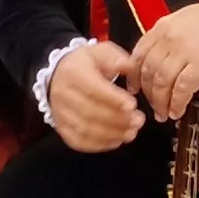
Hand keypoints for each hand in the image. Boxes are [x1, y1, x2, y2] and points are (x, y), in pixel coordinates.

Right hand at [44, 38, 149, 153]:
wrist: (59, 74)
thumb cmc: (87, 64)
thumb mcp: (102, 52)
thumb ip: (119, 59)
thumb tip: (130, 68)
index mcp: (73, 72)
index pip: (92, 88)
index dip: (113, 99)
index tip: (132, 105)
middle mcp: (62, 93)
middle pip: (90, 112)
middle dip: (117, 119)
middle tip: (139, 121)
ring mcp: (59, 112)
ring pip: (85, 129)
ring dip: (111, 134)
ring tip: (132, 132)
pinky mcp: (61, 127)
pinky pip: (78, 141)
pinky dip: (99, 145)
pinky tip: (116, 141)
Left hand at [127, 0, 198, 120]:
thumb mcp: (188, 19)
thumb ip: (171, 36)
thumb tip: (161, 57)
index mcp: (164, 26)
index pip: (139, 54)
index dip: (134, 75)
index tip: (135, 88)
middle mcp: (169, 37)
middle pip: (148, 71)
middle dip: (148, 93)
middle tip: (153, 106)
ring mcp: (184, 50)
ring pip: (161, 82)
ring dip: (161, 102)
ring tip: (164, 114)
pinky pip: (182, 88)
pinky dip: (177, 103)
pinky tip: (178, 111)